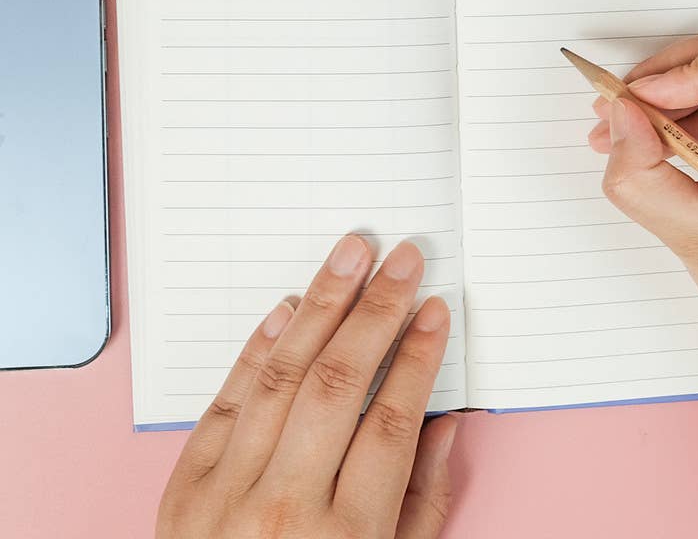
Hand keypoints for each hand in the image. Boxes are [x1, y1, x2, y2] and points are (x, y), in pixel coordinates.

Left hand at [157, 235, 455, 538]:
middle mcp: (282, 509)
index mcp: (345, 537)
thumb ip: (424, 505)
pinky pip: (224, 402)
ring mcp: (225, 496)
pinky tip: (288, 308)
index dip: (419, 357)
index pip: (392, 421)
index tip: (437, 309)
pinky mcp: (183, 488)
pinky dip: (255, 349)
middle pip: (340, 383)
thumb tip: (446, 425)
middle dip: (379, 309)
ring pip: (281, 375)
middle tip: (405, 258)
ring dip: (321, 304)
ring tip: (351, 255)